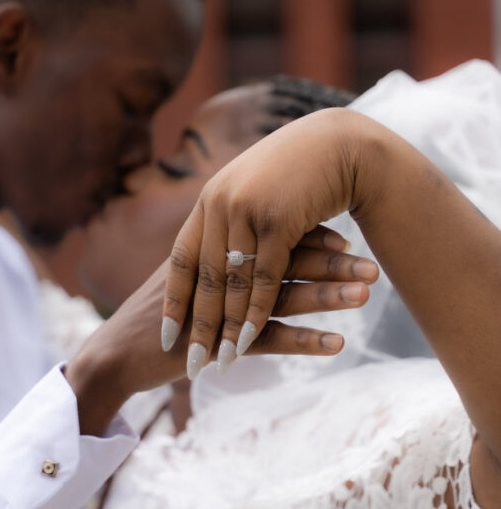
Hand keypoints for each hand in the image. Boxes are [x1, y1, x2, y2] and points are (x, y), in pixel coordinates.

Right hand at [67, 220, 376, 433]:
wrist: (116, 354)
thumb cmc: (156, 322)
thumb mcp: (190, 285)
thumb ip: (220, 267)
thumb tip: (259, 255)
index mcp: (213, 253)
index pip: (268, 237)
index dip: (308, 237)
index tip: (347, 238)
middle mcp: (218, 274)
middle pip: (283, 262)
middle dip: (331, 263)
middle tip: (373, 264)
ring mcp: (217, 309)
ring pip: (281, 297)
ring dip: (326, 296)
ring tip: (366, 294)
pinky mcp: (216, 344)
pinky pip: (268, 341)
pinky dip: (304, 341)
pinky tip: (338, 344)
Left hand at [161, 108, 361, 374]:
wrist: (341, 144)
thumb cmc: (301, 170)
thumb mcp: (254, 191)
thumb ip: (232, 220)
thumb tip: (217, 253)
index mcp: (210, 199)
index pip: (183, 259)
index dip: (175, 300)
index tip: (166, 335)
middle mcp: (220, 204)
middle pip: (203, 278)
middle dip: (197, 325)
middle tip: (188, 363)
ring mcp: (246, 211)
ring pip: (231, 282)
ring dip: (225, 327)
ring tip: (220, 362)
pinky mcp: (276, 221)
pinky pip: (263, 278)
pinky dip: (255, 312)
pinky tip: (250, 339)